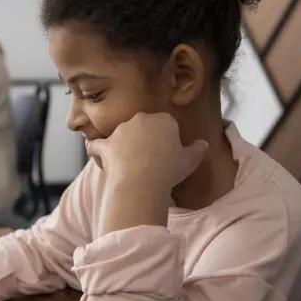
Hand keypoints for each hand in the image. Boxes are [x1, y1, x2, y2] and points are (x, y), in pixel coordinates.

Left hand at [86, 112, 208, 194]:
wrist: (141, 180)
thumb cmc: (168, 170)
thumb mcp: (190, 160)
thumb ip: (198, 150)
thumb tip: (203, 144)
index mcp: (163, 120)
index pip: (166, 125)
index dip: (166, 139)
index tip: (167, 154)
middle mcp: (140, 119)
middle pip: (142, 127)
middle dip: (143, 139)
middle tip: (148, 160)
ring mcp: (120, 131)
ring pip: (120, 135)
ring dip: (122, 146)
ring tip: (128, 166)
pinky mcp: (105, 144)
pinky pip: (97, 145)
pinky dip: (96, 150)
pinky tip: (98, 156)